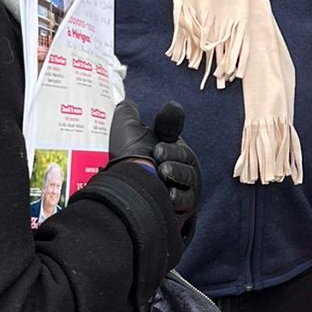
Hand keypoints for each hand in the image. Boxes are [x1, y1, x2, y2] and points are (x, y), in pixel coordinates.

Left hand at [108, 98, 201, 227]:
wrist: (123, 198)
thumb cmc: (126, 164)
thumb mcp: (125, 135)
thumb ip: (129, 114)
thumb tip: (128, 102)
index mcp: (172, 150)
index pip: (178, 144)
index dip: (171, 146)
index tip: (157, 147)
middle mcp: (180, 169)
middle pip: (186, 160)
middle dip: (173, 157)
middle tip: (158, 158)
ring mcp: (184, 189)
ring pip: (188, 179)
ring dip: (176, 175)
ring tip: (162, 173)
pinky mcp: (183, 209)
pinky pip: (187, 201)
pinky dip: (178, 197)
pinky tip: (168, 195)